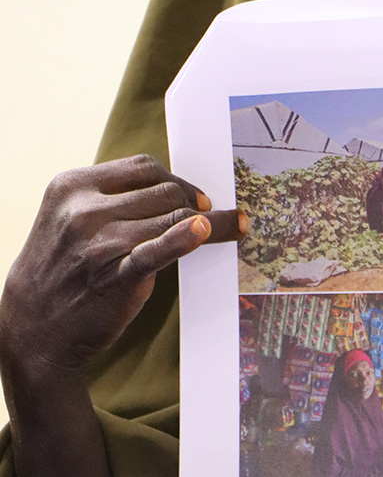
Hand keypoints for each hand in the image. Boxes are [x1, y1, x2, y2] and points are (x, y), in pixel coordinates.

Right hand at [0, 154, 243, 373]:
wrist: (30, 335)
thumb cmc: (61, 270)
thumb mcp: (69, 219)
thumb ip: (111, 198)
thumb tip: (173, 188)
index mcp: (73, 187)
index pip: (142, 168)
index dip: (176, 179)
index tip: (196, 196)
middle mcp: (83, 210)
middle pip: (163, 191)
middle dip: (191, 203)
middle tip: (207, 219)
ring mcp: (98, 243)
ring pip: (174, 216)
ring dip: (208, 222)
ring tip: (231, 227)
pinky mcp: (115, 276)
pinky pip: (158, 249)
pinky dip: (186, 238)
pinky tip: (206, 230)